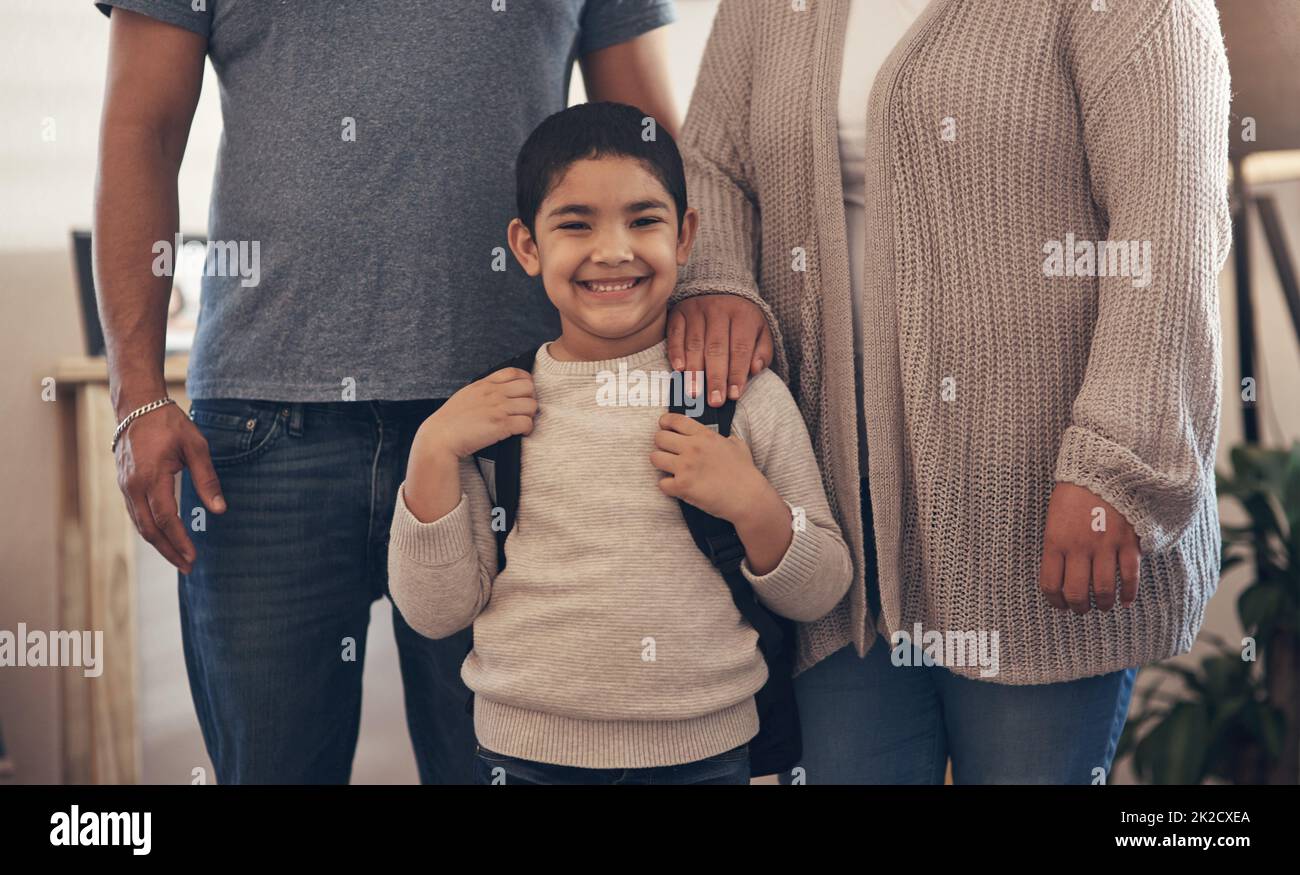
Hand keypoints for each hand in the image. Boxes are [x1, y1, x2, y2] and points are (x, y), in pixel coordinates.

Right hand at [114, 402, 224, 573]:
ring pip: (140, 525)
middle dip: (169, 551)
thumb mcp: (196, 447)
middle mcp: (133, 486)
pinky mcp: (124, 485)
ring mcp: (125, 486)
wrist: (137, 407)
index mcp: (151, 478)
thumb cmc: (170, 424)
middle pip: (150, 529)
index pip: (167, 520)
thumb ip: (207, 479)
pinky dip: (150, 530)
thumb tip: (219, 510)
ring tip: (178, 559)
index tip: (193, 558)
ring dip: (159, 544)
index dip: (180, 542)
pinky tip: (163, 538)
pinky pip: (135, 514)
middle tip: (188, 568)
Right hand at [414, 367, 537, 460]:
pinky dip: (527, 429)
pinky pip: (527, 423)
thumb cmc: (450, 421)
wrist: (440, 437)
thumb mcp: (466, 396)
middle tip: (523, 410)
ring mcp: (498, 408)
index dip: (525, 380)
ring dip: (529, 415)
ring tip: (521, 423)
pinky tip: (519, 433)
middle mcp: (494, 393)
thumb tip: (497, 391)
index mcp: (484, 384)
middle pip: (529, 387)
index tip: (524, 392)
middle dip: (530, 398)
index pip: (514, 372)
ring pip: (532, 405)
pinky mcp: (501, 424)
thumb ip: (483, 391)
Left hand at [649, 412, 771, 522]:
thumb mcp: (738, 446)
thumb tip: (724, 438)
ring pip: (654, 458)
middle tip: (668, 452)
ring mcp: (685, 467)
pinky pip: (661, 483)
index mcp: (704, 435)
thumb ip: (726, 438)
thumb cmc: (745, 473)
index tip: (664, 427)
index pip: (674, 420)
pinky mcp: (682, 486)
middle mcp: (692, 448)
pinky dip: (668, 486)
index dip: (665, 423)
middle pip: (659, 438)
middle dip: (662, 445)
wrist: (748, 497)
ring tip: (670, 469)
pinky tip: (677, 487)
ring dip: (661, 464)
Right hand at [666, 294, 772, 406]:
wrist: (720, 291)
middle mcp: (719, 310)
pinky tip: (679, 369)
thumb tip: (755, 369)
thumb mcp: (760, 332)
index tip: (733, 395)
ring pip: (695, 343)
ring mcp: (697, 309)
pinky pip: (676, 333)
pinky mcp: (679, 312)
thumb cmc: (742, 321)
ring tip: (694, 392)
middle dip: (715, 377)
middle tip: (714, 401)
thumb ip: (762, 352)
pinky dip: (676, 352)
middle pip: (716, 348)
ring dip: (694, 370)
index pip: (740, 348)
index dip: (737, 373)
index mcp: (743, 315)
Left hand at [1039, 482, 1140, 612]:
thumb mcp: (1054, 519)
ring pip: (1103, 590)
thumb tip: (1061, 576)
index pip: (1051, 584)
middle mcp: (1079, 548)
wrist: (1102, 470)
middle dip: (1079, 607)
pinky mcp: (1128, 542)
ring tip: (1103, 606)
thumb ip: (1057, 547)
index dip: (1055, 601)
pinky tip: (1125, 600)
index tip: (1060, 605)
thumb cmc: (1074, 494)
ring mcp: (1105, 546)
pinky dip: (1128, 594)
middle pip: (1077, 593)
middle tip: (1082, 609)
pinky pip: (1129, 577)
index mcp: (1055, 541)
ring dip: (1103, 604)